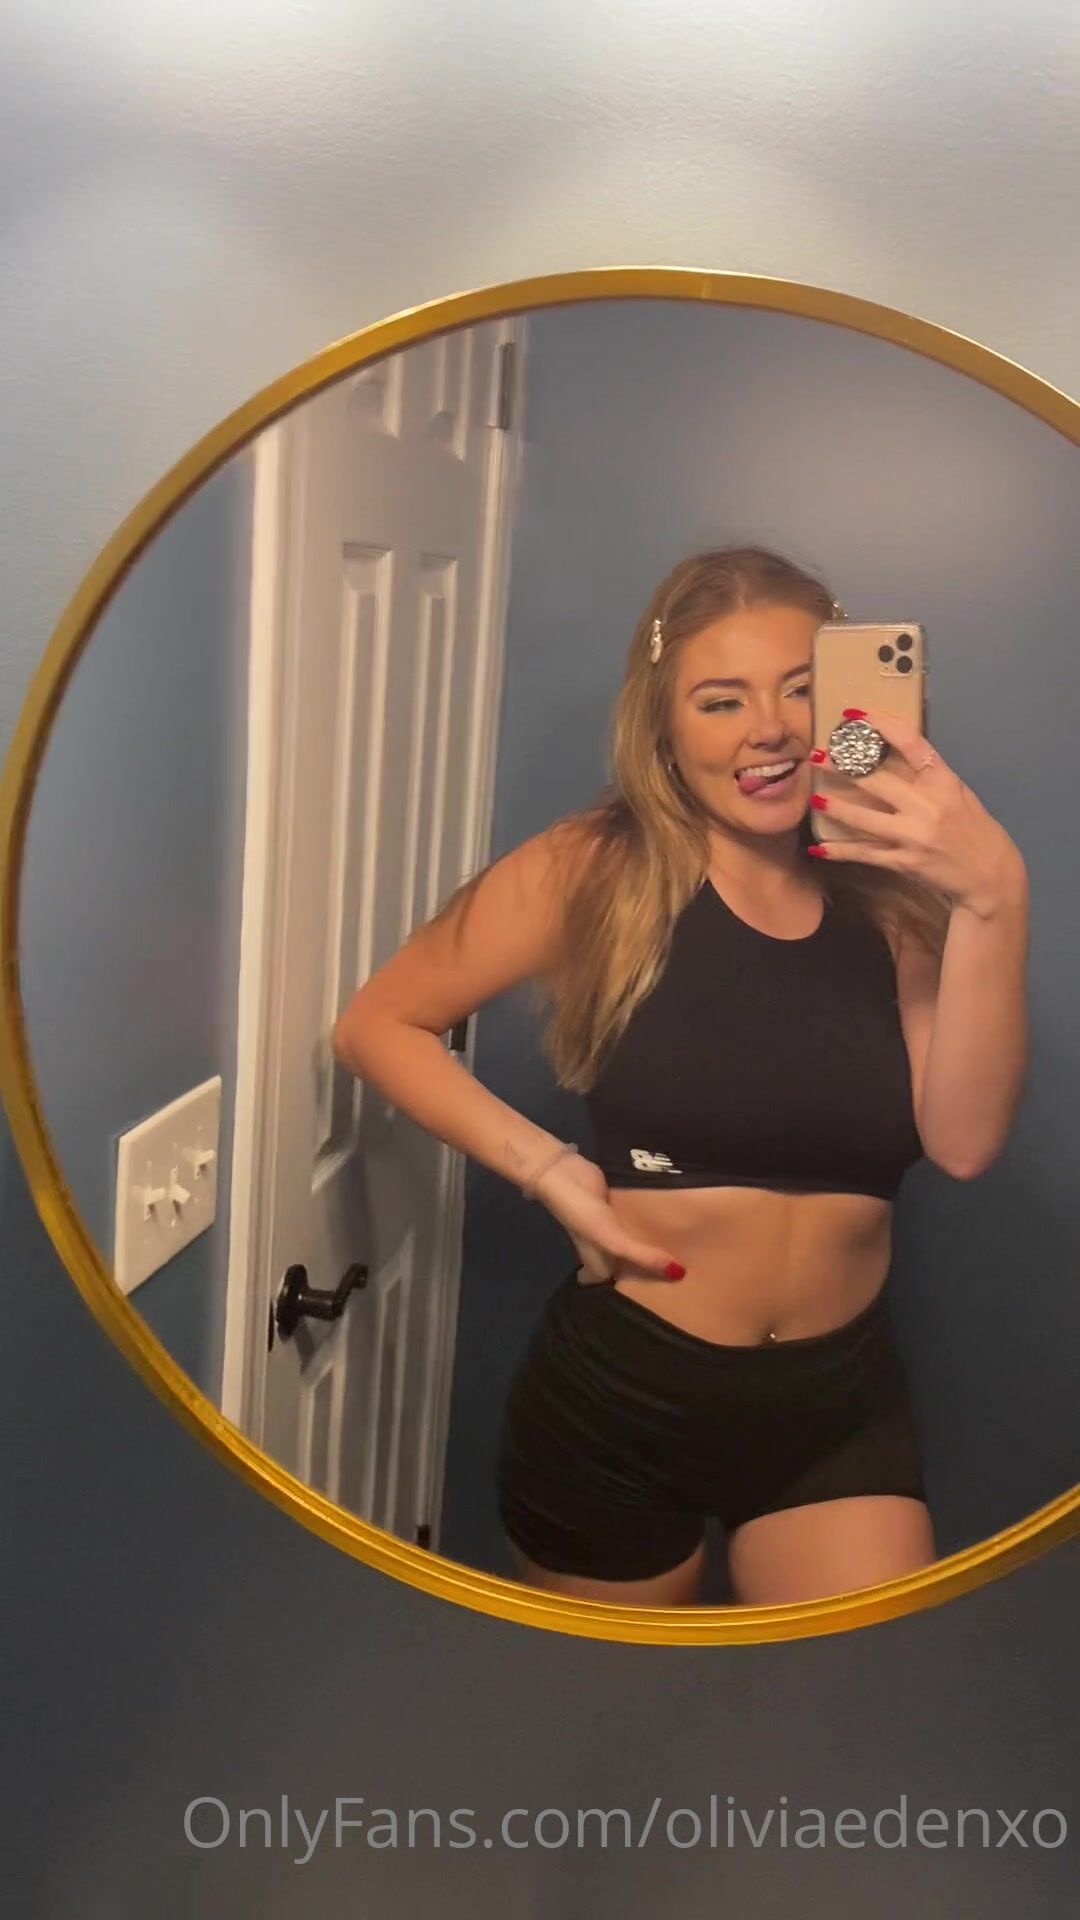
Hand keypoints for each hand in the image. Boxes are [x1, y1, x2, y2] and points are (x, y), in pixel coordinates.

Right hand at [531, 1151, 686, 1282]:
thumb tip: (679, 1273)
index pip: (620, 1284)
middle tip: (685, 1269)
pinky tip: (674, 1217)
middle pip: (632, 1261)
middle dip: (652, 1264)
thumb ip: (642, 1256)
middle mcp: (606, 1247)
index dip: (637, 1291)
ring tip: (689, 1244)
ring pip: (637, 1238)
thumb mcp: (612, 1241)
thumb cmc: (583, 1215)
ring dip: (655, 1240)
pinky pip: (637, 1217)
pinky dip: (650, 1218)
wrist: (563, 1174)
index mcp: (600, 1264)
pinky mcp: (618, 1205)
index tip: (665, 1294)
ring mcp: (612, 1225)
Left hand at [810, 705, 1026, 916]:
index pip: (911, 743)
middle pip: (876, 781)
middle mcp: (927, 806)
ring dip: (836, 807)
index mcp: (943, 782)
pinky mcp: (903, 862)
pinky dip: (840, 851)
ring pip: (864, 819)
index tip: (856, 714)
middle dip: (842, 766)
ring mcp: (913, 836)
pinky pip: (865, 854)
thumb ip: (928, 776)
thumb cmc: (974, 828)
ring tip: (815, 796)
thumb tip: (893, 753)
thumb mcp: (958, 793)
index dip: (882, 725)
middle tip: (818, 755)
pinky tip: (819, 848)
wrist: (990, 875)